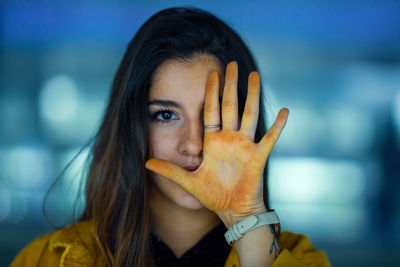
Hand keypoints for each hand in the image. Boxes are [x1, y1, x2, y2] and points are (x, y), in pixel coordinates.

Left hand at [145, 61, 287, 226]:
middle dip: (231, 85)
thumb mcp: (188, 181)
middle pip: (231, 106)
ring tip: (255, 74)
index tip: (211, 73)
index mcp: (213, 141)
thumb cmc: (213, 195)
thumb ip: (169, 171)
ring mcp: (245, 146)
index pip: (211, 110)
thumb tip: (145, 163)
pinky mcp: (258, 157)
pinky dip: (278, 125)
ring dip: (252, 95)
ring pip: (250, 114)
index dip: (211, 92)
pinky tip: (285, 110)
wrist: (232, 210)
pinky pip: (270, 138)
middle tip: (232, 63)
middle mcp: (230, 139)